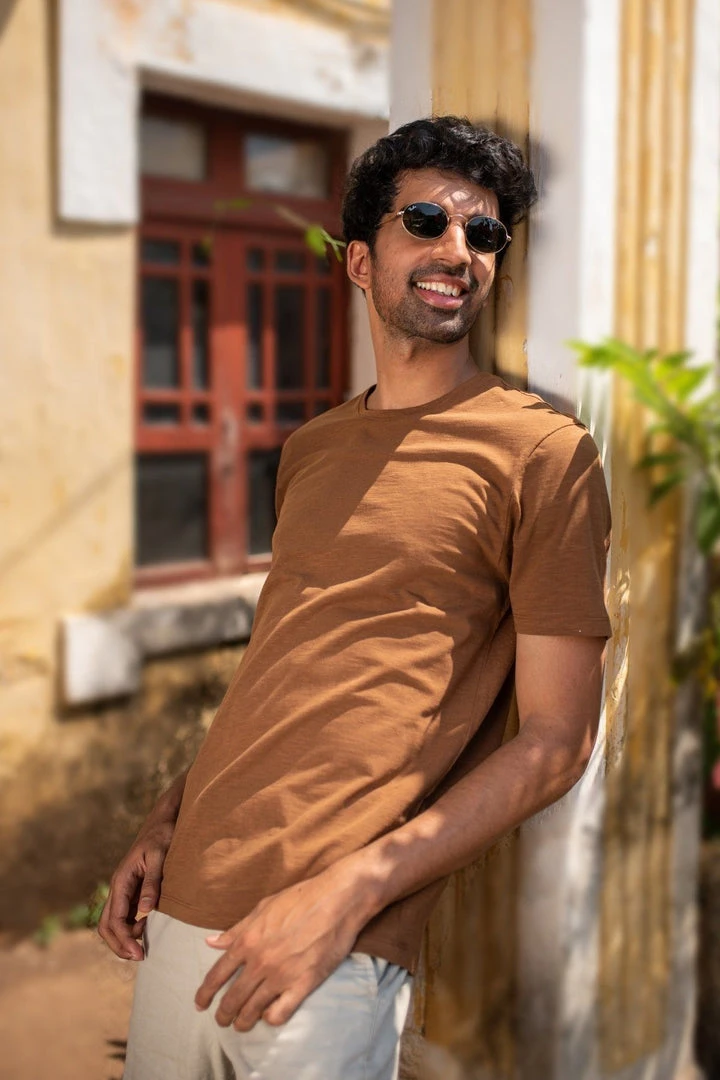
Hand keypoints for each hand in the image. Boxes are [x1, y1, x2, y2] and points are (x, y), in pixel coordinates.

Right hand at [97, 817, 174, 959]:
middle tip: (140, 958)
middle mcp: (119, 886)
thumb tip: (146, 910)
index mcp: (121, 880)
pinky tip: (147, 932)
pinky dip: (132, 928)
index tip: (138, 953)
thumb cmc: (162, 835)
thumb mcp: (160, 855)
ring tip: (143, 949)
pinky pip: (127, 914)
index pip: (113, 919)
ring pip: (115, 922)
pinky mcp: (134, 889)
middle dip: (119, 945)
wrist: (164, 820)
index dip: (123, 939)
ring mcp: (125, 889)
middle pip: (108, 925)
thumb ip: (153, 882)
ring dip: (124, 938)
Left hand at [194, 859, 372, 1030]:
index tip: (200, 1004)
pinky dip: (270, 1018)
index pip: (217, 975)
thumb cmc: (300, 897)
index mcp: (247, 940)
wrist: (337, 899)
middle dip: (223, 1014)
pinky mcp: (303, 984)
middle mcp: (260, 961)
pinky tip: (269, 1015)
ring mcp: (281, 975)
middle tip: (222, 1021)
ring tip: (242, 1024)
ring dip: (243, 1021)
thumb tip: (211, 942)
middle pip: (233, 998)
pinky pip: (280, 1013)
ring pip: (253, 1010)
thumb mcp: (263, 907)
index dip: (205, 994)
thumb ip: (237, 929)